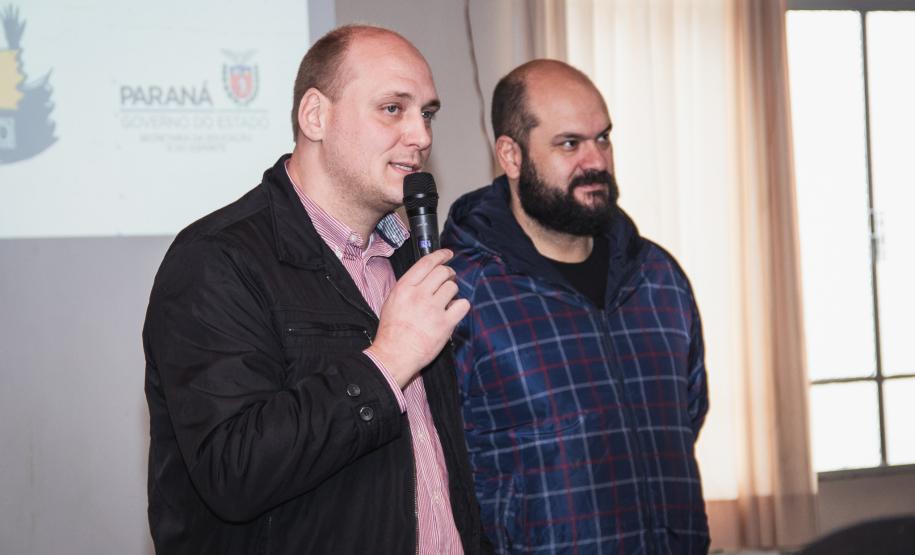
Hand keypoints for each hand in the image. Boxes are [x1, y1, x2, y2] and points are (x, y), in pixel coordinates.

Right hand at [365, 249, 469, 387]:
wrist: (395, 355)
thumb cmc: (391, 331)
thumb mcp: (392, 301)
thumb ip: (408, 287)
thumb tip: (425, 277)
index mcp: (404, 288)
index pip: (427, 263)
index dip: (440, 255)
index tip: (447, 254)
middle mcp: (419, 295)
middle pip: (443, 272)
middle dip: (449, 274)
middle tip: (449, 279)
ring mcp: (433, 309)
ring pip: (453, 288)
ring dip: (452, 291)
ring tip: (447, 300)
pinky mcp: (445, 324)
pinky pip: (462, 305)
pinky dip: (460, 306)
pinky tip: (453, 311)